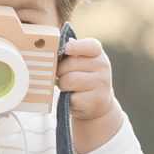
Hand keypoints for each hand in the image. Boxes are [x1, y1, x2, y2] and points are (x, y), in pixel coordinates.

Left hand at [57, 37, 124, 153]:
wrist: (97, 107)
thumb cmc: (82, 79)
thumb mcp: (80, 64)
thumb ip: (70, 54)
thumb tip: (51, 51)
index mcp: (97, 53)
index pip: (89, 46)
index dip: (76, 48)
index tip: (67, 50)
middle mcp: (102, 67)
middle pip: (68, 65)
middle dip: (60, 72)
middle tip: (64, 77)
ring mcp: (101, 84)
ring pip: (68, 81)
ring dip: (62, 86)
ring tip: (69, 89)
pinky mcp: (95, 102)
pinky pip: (71, 98)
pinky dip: (68, 100)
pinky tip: (75, 100)